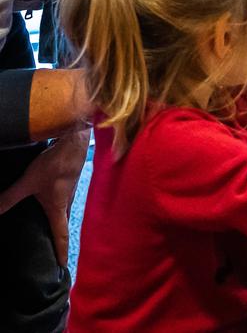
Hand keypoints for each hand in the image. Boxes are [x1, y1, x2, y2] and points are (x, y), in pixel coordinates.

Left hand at [0, 128, 88, 265]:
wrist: (74, 144)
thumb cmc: (55, 164)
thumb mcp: (29, 182)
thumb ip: (10, 197)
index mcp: (58, 209)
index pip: (60, 236)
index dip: (61, 252)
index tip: (63, 266)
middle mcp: (66, 204)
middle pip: (63, 227)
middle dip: (59, 241)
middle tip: (56, 253)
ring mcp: (68, 193)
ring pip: (63, 214)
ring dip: (58, 224)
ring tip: (51, 231)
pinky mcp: (67, 183)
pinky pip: (63, 202)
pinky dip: (57, 209)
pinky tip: (49, 203)